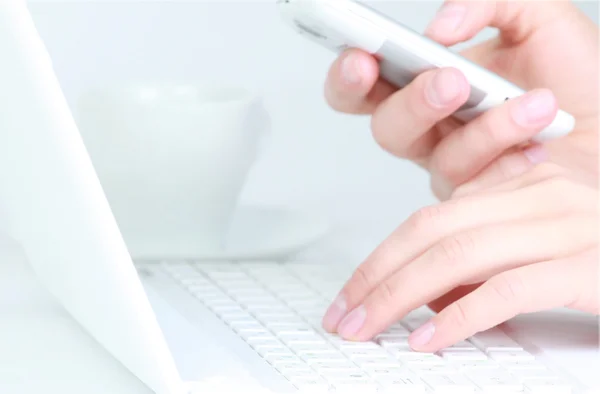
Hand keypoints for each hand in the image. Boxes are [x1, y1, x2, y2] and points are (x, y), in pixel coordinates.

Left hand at [321, 162, 598, 350]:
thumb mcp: (539, 247)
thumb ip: (487, 259)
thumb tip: (426, 296)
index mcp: (525, 187)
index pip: (431, 217)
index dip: (383, 255)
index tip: (352, 291)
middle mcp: (542, 197)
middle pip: (432, 231)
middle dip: (378, 275)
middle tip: (344, 314)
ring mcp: (568, 228)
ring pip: (458, 255)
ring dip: (401, 295)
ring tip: (367, 328)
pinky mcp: (588, 266)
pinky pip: (507, 290)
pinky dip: (459, 317)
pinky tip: (429, 341)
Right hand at [324, 0, 598, 198]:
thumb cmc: (576, 78)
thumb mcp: (536, 18)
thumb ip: (486, 4)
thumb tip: (440, 28)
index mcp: (426, 83)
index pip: (367, 84)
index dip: (350, 75)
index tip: (360, 56)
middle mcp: (432, 128)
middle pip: (385, 127)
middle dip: (410, 104)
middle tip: (447, 81)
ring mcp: (454, 165)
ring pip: (434, 157)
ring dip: (481, 128)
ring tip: (528, 102)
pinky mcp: (480, 197)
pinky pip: (478, 181)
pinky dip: (510, 151)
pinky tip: (541, 136)